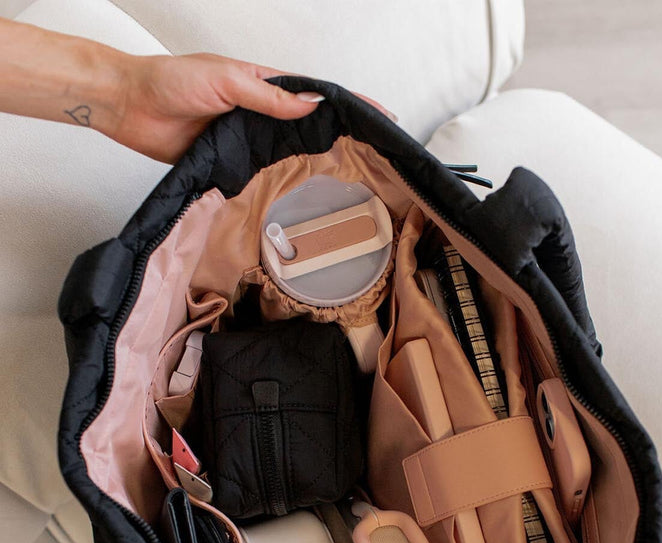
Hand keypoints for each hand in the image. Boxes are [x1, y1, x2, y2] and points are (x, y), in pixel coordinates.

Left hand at [111, 53, 396, 162]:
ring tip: (349, 171)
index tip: (379, 114)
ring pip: (287, 150)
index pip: (314, 92)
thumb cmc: (170, 82)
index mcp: (262, 83)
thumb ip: (267, 97)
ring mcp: (245, 138)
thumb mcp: (225, 80)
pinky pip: (260, 172)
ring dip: (315, 159)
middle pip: (307, 124)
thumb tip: (311, 106)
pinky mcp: (228, 161)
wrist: (130, 106)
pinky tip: (300, 189)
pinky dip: (280, 180)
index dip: (347, 102)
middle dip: (340, 134)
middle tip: (373, 149)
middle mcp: (258, 111)